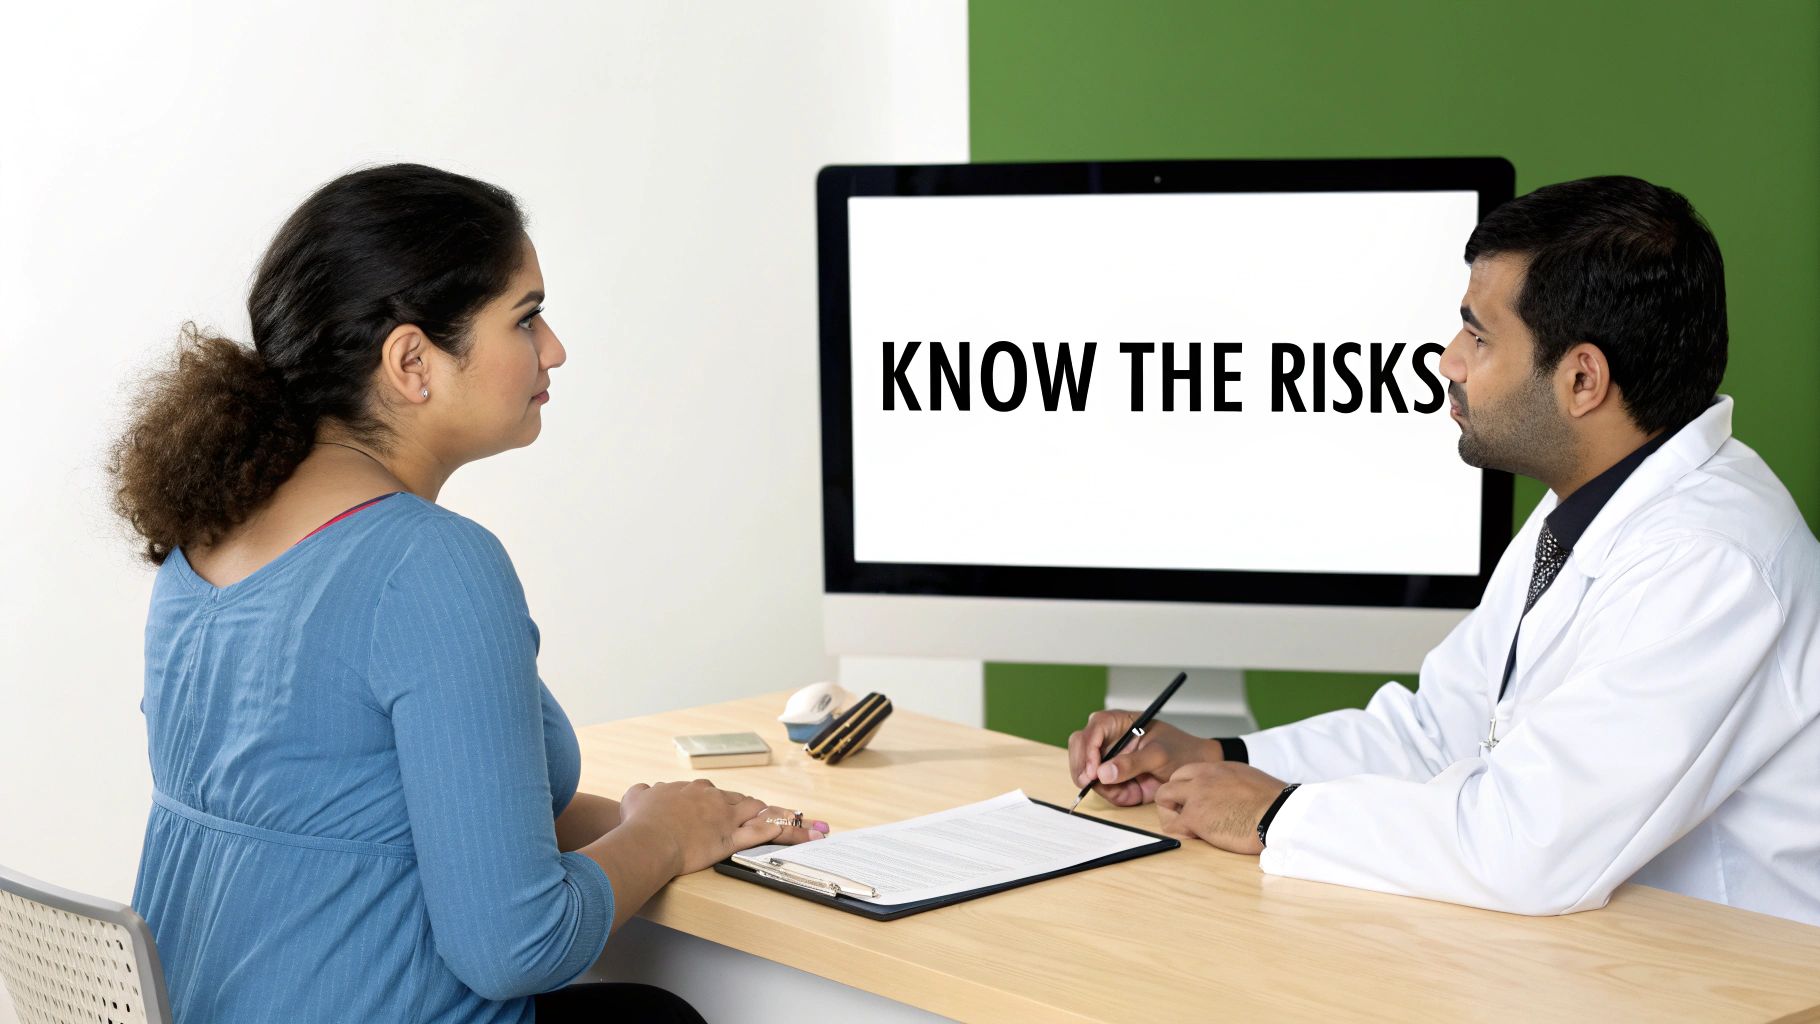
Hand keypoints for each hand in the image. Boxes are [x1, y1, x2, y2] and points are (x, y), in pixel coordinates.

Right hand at [618, 780, 825, 875]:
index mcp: (693, 791)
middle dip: (761, 809)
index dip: (727, 803)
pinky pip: (766, 834)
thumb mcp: (635, 798)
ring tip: (808, 825)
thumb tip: (644, 792)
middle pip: (744, 801)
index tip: (733, 808)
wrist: (647, 837)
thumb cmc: (639, 821)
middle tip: (779, 815)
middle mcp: (715, 799)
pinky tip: (806, 836)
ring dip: (787, 818)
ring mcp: (726, 818)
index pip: (716, 795)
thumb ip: (642, 794)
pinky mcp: (732, 838)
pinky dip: (789, 834)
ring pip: (763, 813)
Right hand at [1067, 710, 1221, 806]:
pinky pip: (1100, 788)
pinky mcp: (1112, 777)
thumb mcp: (1159, 755)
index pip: (1094, 729)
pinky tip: (1130, 792)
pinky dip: (1111, 794)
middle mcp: (1108, 738)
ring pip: (1085, 770)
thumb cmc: (1180, 751)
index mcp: (1118, 722)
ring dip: (1099, 784)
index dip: (1088, 748)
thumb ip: (1132, 763)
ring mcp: (1107, 758)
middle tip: (1090, 783)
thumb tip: (1103, 773)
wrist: (1192, 770)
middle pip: (1079, 747)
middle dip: (1082, 767)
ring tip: (1125, 789)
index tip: (1093, 769)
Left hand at [1154, 762, 1288, 854]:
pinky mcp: (1194, 816)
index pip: (1185, 772)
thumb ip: (1229, 784)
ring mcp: (1196, 795)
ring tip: (1191, 828)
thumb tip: (1227, 796)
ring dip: (1173, 814)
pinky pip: (1172, 824)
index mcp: (1217, 767)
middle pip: (1170, 783)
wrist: (1278, 814)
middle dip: (1174, 800)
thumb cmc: (1273, 803)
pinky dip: (1181, 832)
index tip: (1193, 802)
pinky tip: (1198, 836)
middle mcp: (1202, 777)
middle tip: (1188, 816)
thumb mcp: (1248, 780)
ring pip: (1163, 799)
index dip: (1185, 789)